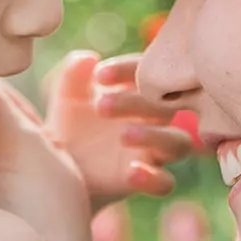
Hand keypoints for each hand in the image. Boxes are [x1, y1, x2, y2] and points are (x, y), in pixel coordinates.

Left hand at [45, 52, 193, 210]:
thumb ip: (74, 76)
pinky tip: (132, 172)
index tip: (99, 75)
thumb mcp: (67, 98)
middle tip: (102, 106)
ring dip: (155, 136)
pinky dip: (153, 178)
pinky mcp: (148, 181)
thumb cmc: (70, 124)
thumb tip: (87, 58)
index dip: (128, 70)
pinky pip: (165, 182)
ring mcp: (153, 151)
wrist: (62, 167)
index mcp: (138, 92)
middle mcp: (153, 120)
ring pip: (178, 143)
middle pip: (166, 107)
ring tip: (124, 135)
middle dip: (138, 103)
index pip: (147, 72)